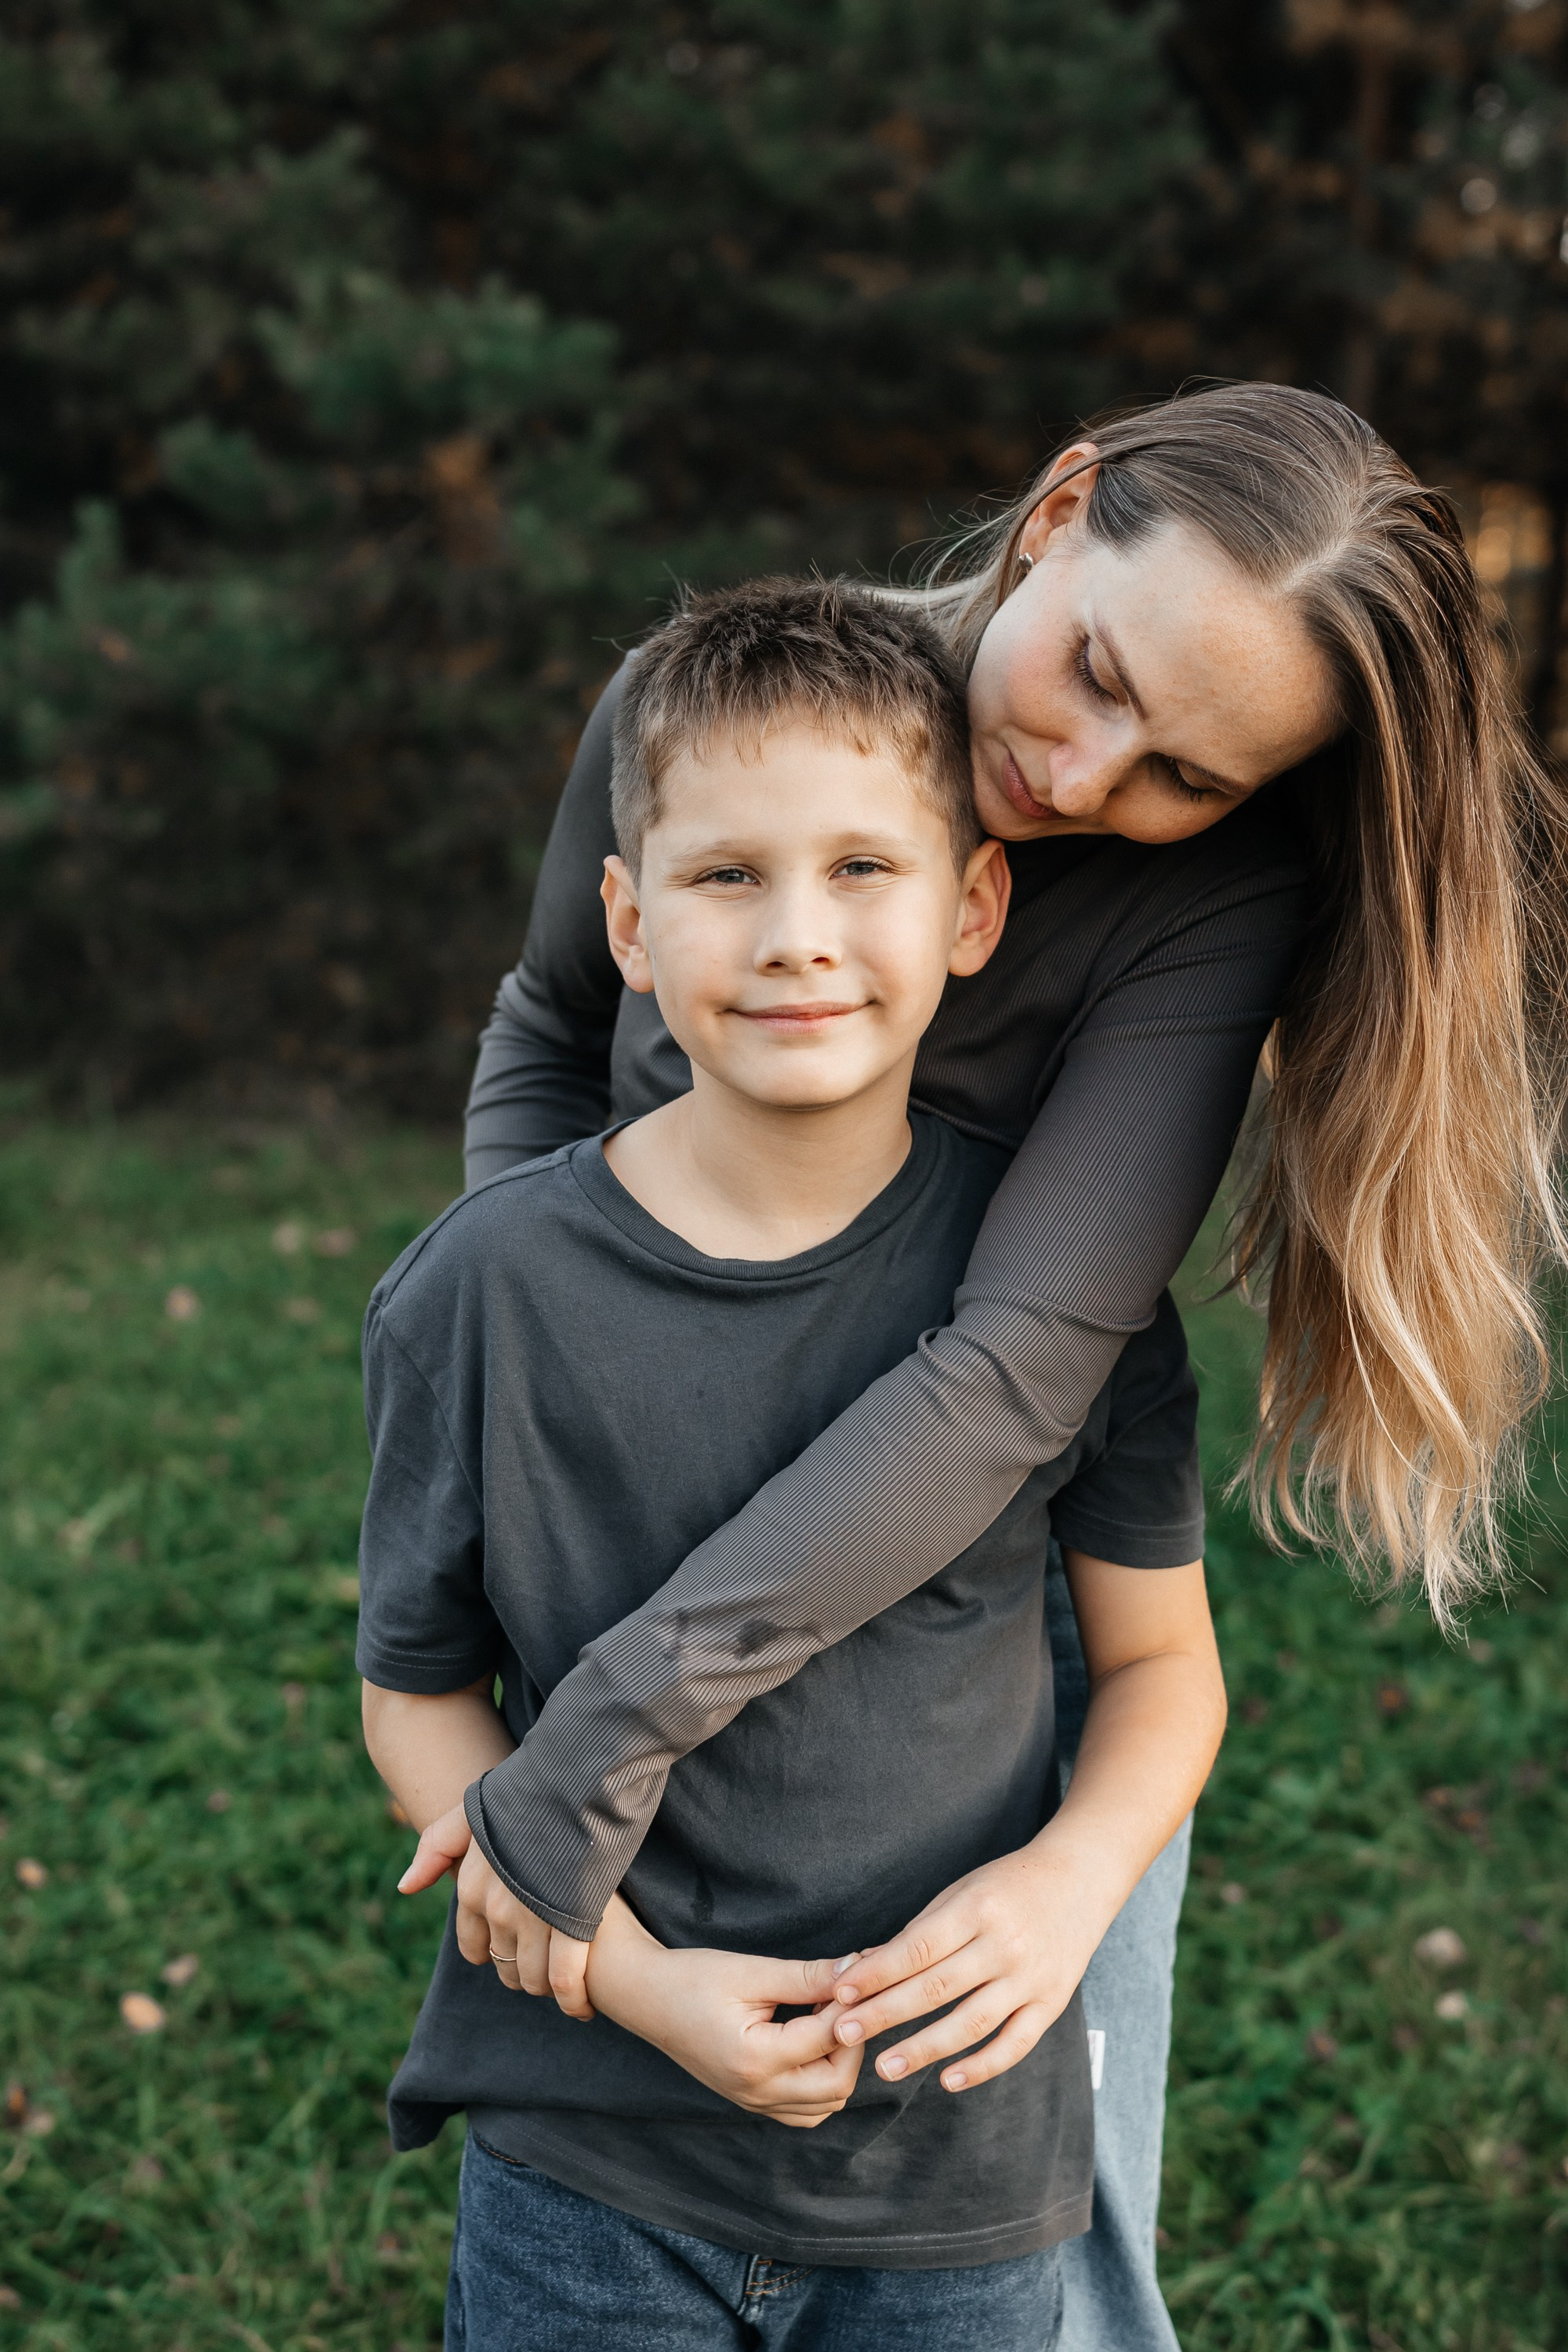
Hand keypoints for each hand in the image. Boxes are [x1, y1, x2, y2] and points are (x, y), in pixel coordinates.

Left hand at [398, 1801, 594, 2018]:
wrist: (579, 1772)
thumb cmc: (529, 1789)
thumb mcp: (471, 1811)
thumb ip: (436, 1848)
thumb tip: (405, 1888)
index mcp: (471, 1885)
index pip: (473, 1945)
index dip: (494, 1953)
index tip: (516, 1951)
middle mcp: (496, 1906)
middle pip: (505, 1966)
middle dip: (523, 1974)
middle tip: (546, 1969)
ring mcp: (534, 1915)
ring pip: (534, 1978)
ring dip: (548, 1987)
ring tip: (566, 1983)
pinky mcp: (575, 1919)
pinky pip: (566, 1979)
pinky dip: (574, 1998)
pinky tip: (583, 2005)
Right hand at [586, 1904, 862, 2127]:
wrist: (646, 1999)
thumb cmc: (693, 1978)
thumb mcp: (752, 1971)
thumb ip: (807, 1976)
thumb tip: (858, 1967)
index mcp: (755, 2059)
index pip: (830, 2039)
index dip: (853, 2004)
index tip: (862, 1972)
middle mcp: (756, 2092)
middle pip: (838, 2085)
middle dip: (853, 2040)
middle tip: (845, 1998)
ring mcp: (753, 2102)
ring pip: (826, 2104)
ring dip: (840, 2062)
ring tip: (828, 2016)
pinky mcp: (752, 2100)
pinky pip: (804, 2109)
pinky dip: (821, 2081)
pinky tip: (813, 2040)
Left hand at [828, 1839, 1107, 2094]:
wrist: (1080, 1879)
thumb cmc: (1008, 1884)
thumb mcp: (962, 1892)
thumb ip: (921, 1932)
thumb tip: (869, 1969)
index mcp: (977, 1909)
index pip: (918, 1947)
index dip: (877, 1973)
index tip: (840, 1993)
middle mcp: (1005, 1944)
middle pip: (936, 1988)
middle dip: (886, 2013)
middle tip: (844, 2035)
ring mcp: (1031, 1978)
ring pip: (971, 2022)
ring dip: (925, 2049)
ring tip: (885, 2066)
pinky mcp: (1052, 2003)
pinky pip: (1014, 2044)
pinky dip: (981, 2066)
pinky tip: (947, 2080)